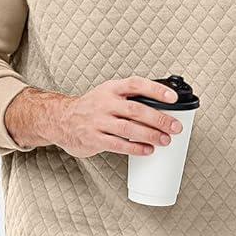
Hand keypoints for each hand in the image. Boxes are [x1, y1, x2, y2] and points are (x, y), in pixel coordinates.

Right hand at [8, 77, 183, 157]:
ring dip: (150, 135)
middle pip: (136, 110)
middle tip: (174, 127)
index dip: (156, 90)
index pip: (136, 84)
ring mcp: (98, 121)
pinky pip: (118, 145)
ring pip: (128, 128)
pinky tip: (147, 150)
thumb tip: (162, 105)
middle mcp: (104, 103)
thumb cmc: (92, 108)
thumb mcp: (108, 94)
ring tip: (165, 140)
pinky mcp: (94, 139)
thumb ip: (130, 98)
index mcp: (111, 88)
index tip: (173, 97)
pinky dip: (135, 148)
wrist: (61, 119)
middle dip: (159, 119)